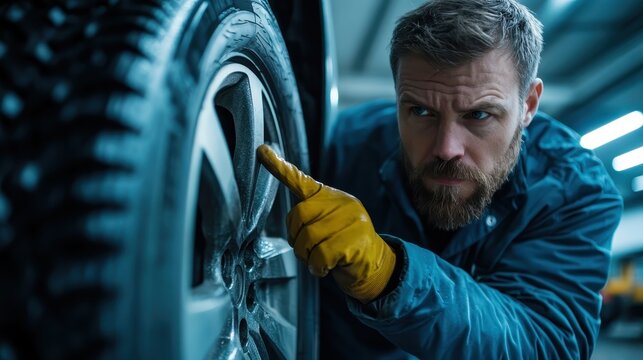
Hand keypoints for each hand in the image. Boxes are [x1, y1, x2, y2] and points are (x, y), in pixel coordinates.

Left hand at [256, 144, 396, 302]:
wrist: (375, 263)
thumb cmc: (343, 245)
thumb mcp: (328, 223)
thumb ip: (311, 215)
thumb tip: (293, 222)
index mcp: (330, 196)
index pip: (301, 179)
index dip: (279, 167)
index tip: (262, 151)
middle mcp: (342, 202)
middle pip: (299, 214)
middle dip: (296, 238)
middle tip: (306, 251)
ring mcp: (351, 219)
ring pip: (309, 238)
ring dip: (307, 256)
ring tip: (319, 260)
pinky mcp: (356, 240)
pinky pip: (321, 255)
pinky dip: (317, 267)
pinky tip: (326, 268)